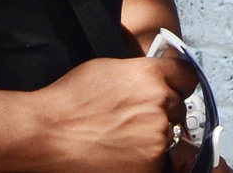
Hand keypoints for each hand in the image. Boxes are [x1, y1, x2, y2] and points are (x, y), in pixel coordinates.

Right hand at [34, 55, 189, 172]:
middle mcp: (159, 102)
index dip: (178, 83)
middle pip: (178, 107)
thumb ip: (140, 72)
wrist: (45, 135)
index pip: (187, 75)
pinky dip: (147, 159)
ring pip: (171, 136)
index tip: (174, 90)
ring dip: (155, 138)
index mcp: (150, 74)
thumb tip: (154, 78)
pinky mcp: (151, 165)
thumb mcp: (108, 69)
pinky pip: (161, 161)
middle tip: (137, 121)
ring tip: (125, 140)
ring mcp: (157, 136)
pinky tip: (124, 156)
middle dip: (163, 113)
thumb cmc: (68, 102)